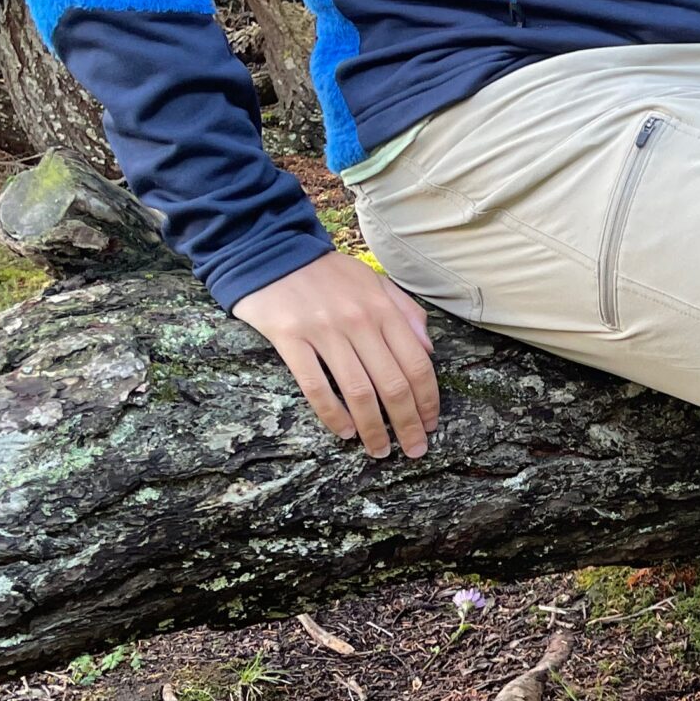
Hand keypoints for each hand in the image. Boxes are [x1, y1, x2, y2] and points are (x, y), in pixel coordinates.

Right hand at [232, 253, 439, 459]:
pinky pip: (316, 386)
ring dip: (373, 428)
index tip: (431, 424)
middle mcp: (358, 321)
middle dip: (407, 423)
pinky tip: (344, 432)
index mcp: (382, 309)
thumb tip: (429, 349)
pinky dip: (333, 414)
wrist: (268, 249)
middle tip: (413, 448)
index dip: (428, 400)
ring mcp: (323, 330)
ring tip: (380, 450)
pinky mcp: (290, 338)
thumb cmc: (326, 272)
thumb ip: (405, 312)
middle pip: (392, 384)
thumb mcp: (373, 281)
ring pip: (359, 391)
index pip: (416, 364)